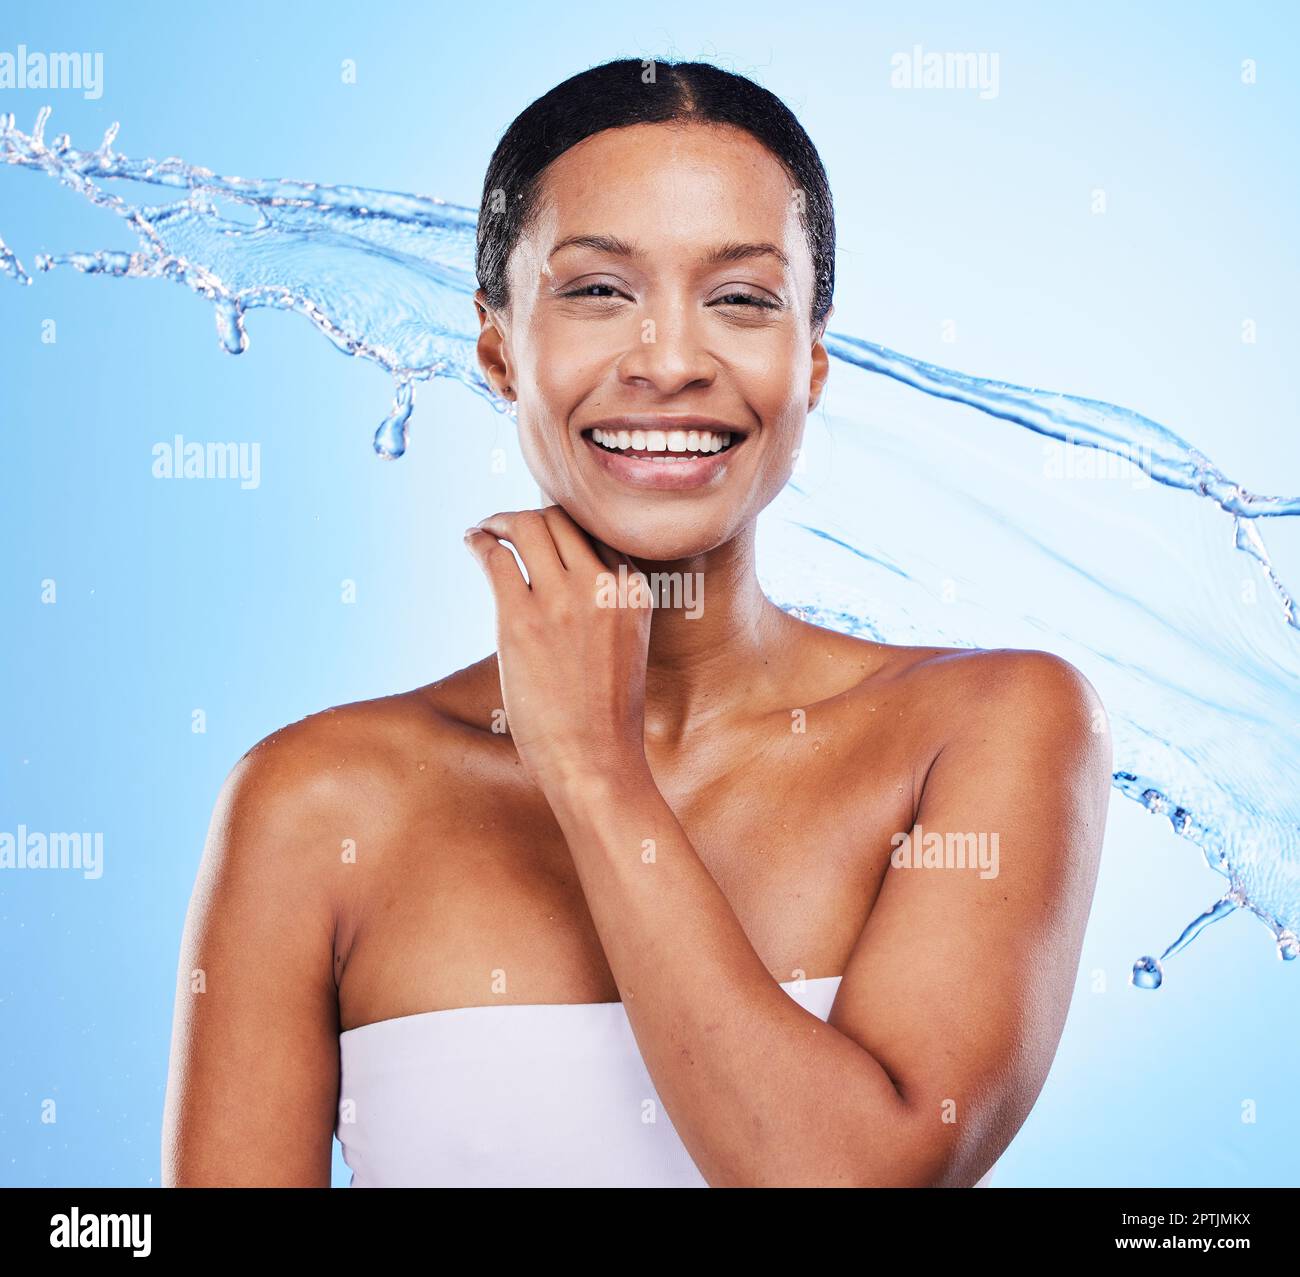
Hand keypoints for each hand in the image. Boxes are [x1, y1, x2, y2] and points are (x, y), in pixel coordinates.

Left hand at [464, 506, 653, 791]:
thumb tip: (561, 585)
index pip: (597, 533)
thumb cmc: (605, 717)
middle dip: (530, 517)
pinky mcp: (523, 619)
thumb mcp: (624, 646)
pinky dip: (480, 540)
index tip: (541, 533)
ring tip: (484, 529)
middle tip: (505, 526)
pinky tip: (473, 542)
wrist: (598, 761)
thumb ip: (604, 608)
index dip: (564, 526)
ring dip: (500, 521)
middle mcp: (603, 585)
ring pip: (528, 525)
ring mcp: (564, 599)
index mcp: (634, 591)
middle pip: (562, 519)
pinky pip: (497, 557)